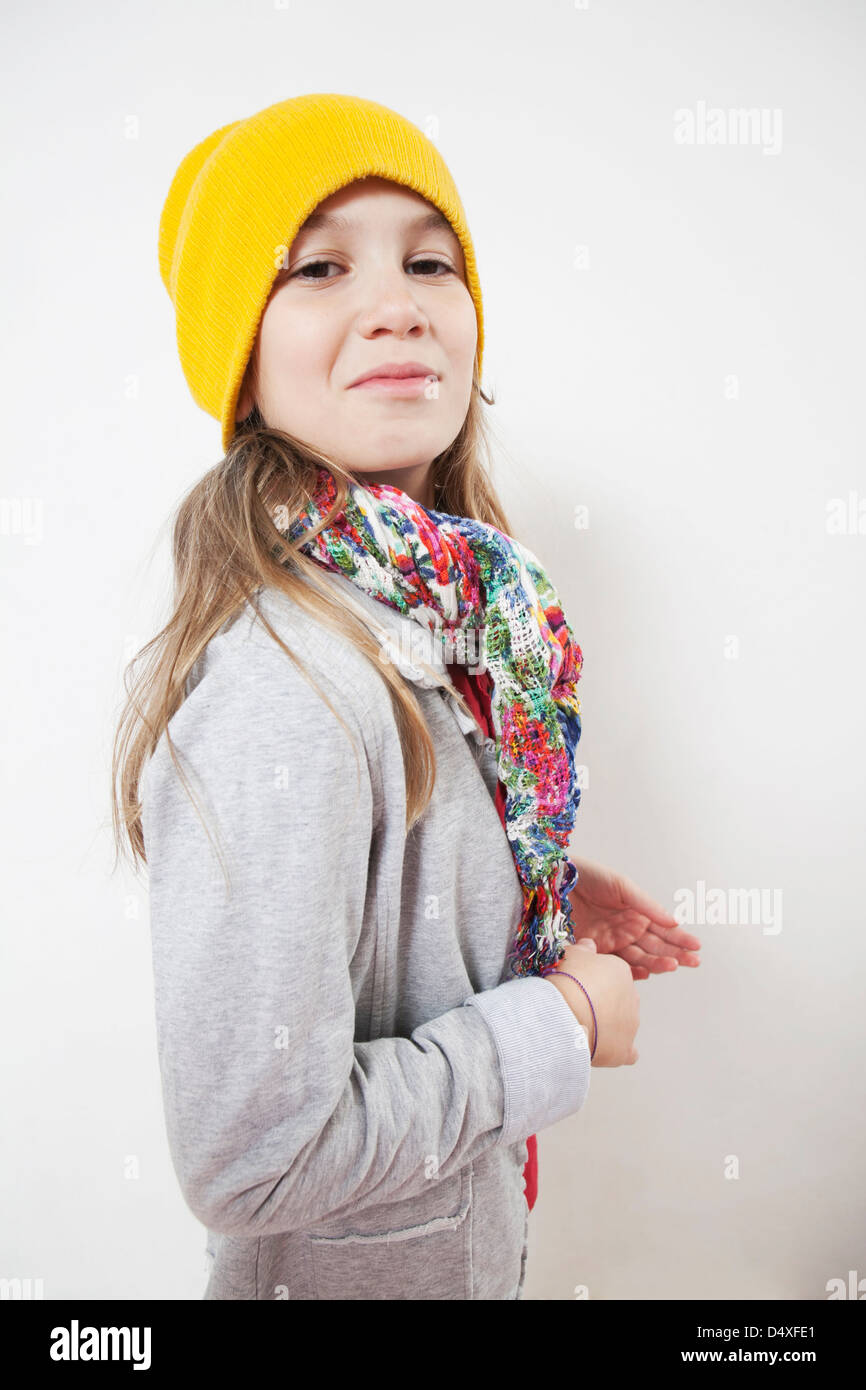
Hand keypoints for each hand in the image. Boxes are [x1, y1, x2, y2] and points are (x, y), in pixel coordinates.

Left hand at [566, 854, 700, 980]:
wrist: (556, 881)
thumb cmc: (590, 877)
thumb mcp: (622, 886)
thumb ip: (647, 905)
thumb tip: (673, 921)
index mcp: (637, 913)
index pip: (663, 930)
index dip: (680, 938)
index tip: (696, 946)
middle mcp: (627, 930)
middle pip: (655, 946)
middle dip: (675, 954)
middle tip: (693, 961)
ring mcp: (612, 941)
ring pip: (640, 956)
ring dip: (658, 962)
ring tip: (674, 965)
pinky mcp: (594, 950)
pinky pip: (616, 963)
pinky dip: (631, 970)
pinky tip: (647, 972)